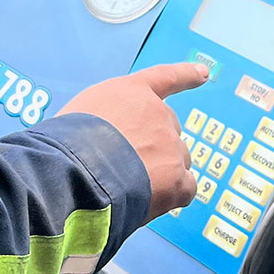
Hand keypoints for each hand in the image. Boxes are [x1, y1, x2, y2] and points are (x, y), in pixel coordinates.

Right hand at [57, 62, 208, 220]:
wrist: (79, 170)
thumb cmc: (70, 141)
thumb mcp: (82, 112)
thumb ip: (106, 118)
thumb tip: (109, 138)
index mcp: (133, 92)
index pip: (165, 78)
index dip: (186, 75)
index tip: (204, 72)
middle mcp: (157, 113)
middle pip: (169, 129)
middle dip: (155, 145)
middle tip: (127, 163)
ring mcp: (171, 145)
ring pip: (177, 160)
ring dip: (161, 171)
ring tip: (130, 184)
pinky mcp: (178, 178)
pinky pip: (185, 187)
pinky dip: (172, 195)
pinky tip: (152, 200)